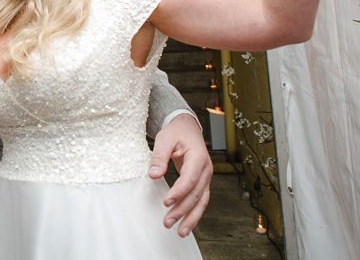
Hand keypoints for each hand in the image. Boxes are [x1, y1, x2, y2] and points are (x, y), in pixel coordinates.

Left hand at [148, 113, 212, 236]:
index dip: (179, 192)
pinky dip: (193, 213)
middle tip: (168, 222)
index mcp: (199, 157)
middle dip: (182, 210)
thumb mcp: (165, 138)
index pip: (190, 178)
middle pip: (196, 194)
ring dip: (190, 217)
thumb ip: (159, 156)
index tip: (167, 202)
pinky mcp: (201, 182)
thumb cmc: (176, 132)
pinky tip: (185, 224)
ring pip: (201, 201)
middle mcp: (206, 169)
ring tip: (180, 231)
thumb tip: (154, 174)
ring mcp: (205, 177)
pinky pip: (200, 200)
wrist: (187, 128)